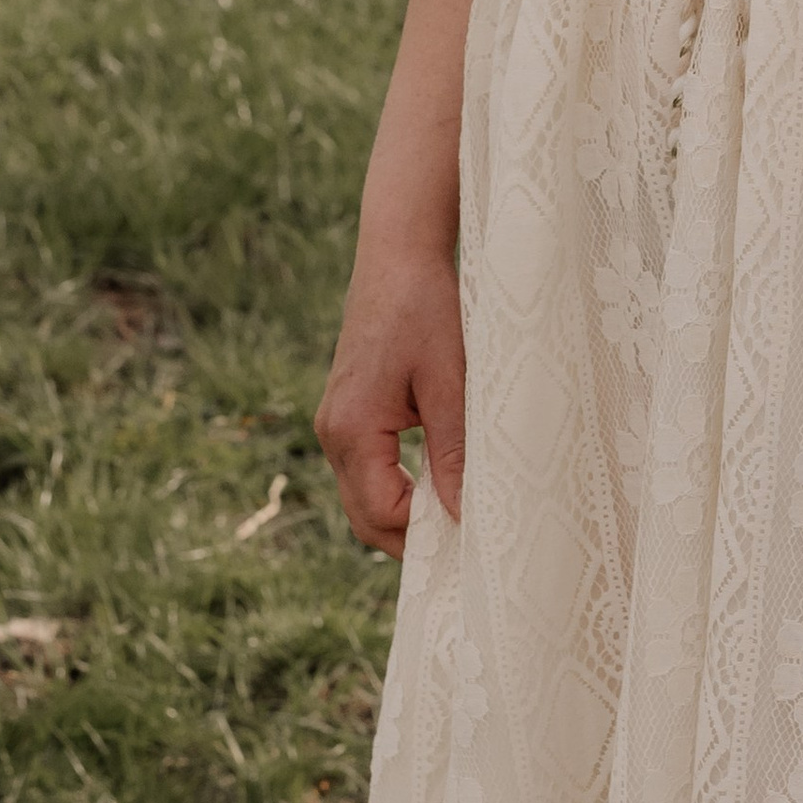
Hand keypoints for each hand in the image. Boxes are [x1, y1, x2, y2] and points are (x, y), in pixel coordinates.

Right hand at [317, 235, 465, 555]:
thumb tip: (460, 517)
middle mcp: (332, 433)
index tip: (470, 541)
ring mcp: (335, 423)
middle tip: (463, 548)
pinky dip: (395, 488)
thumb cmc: (427, 309)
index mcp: (351, 430)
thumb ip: (452, 453)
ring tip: (455, 522)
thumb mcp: (449, 383)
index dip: (424, 536)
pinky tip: (435, 486)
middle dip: (409, 540)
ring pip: (363, 496)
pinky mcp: (347, 411)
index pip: (381, 513)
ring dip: (403, 515)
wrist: (399, 254)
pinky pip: (366, 469)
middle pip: (364, 516)